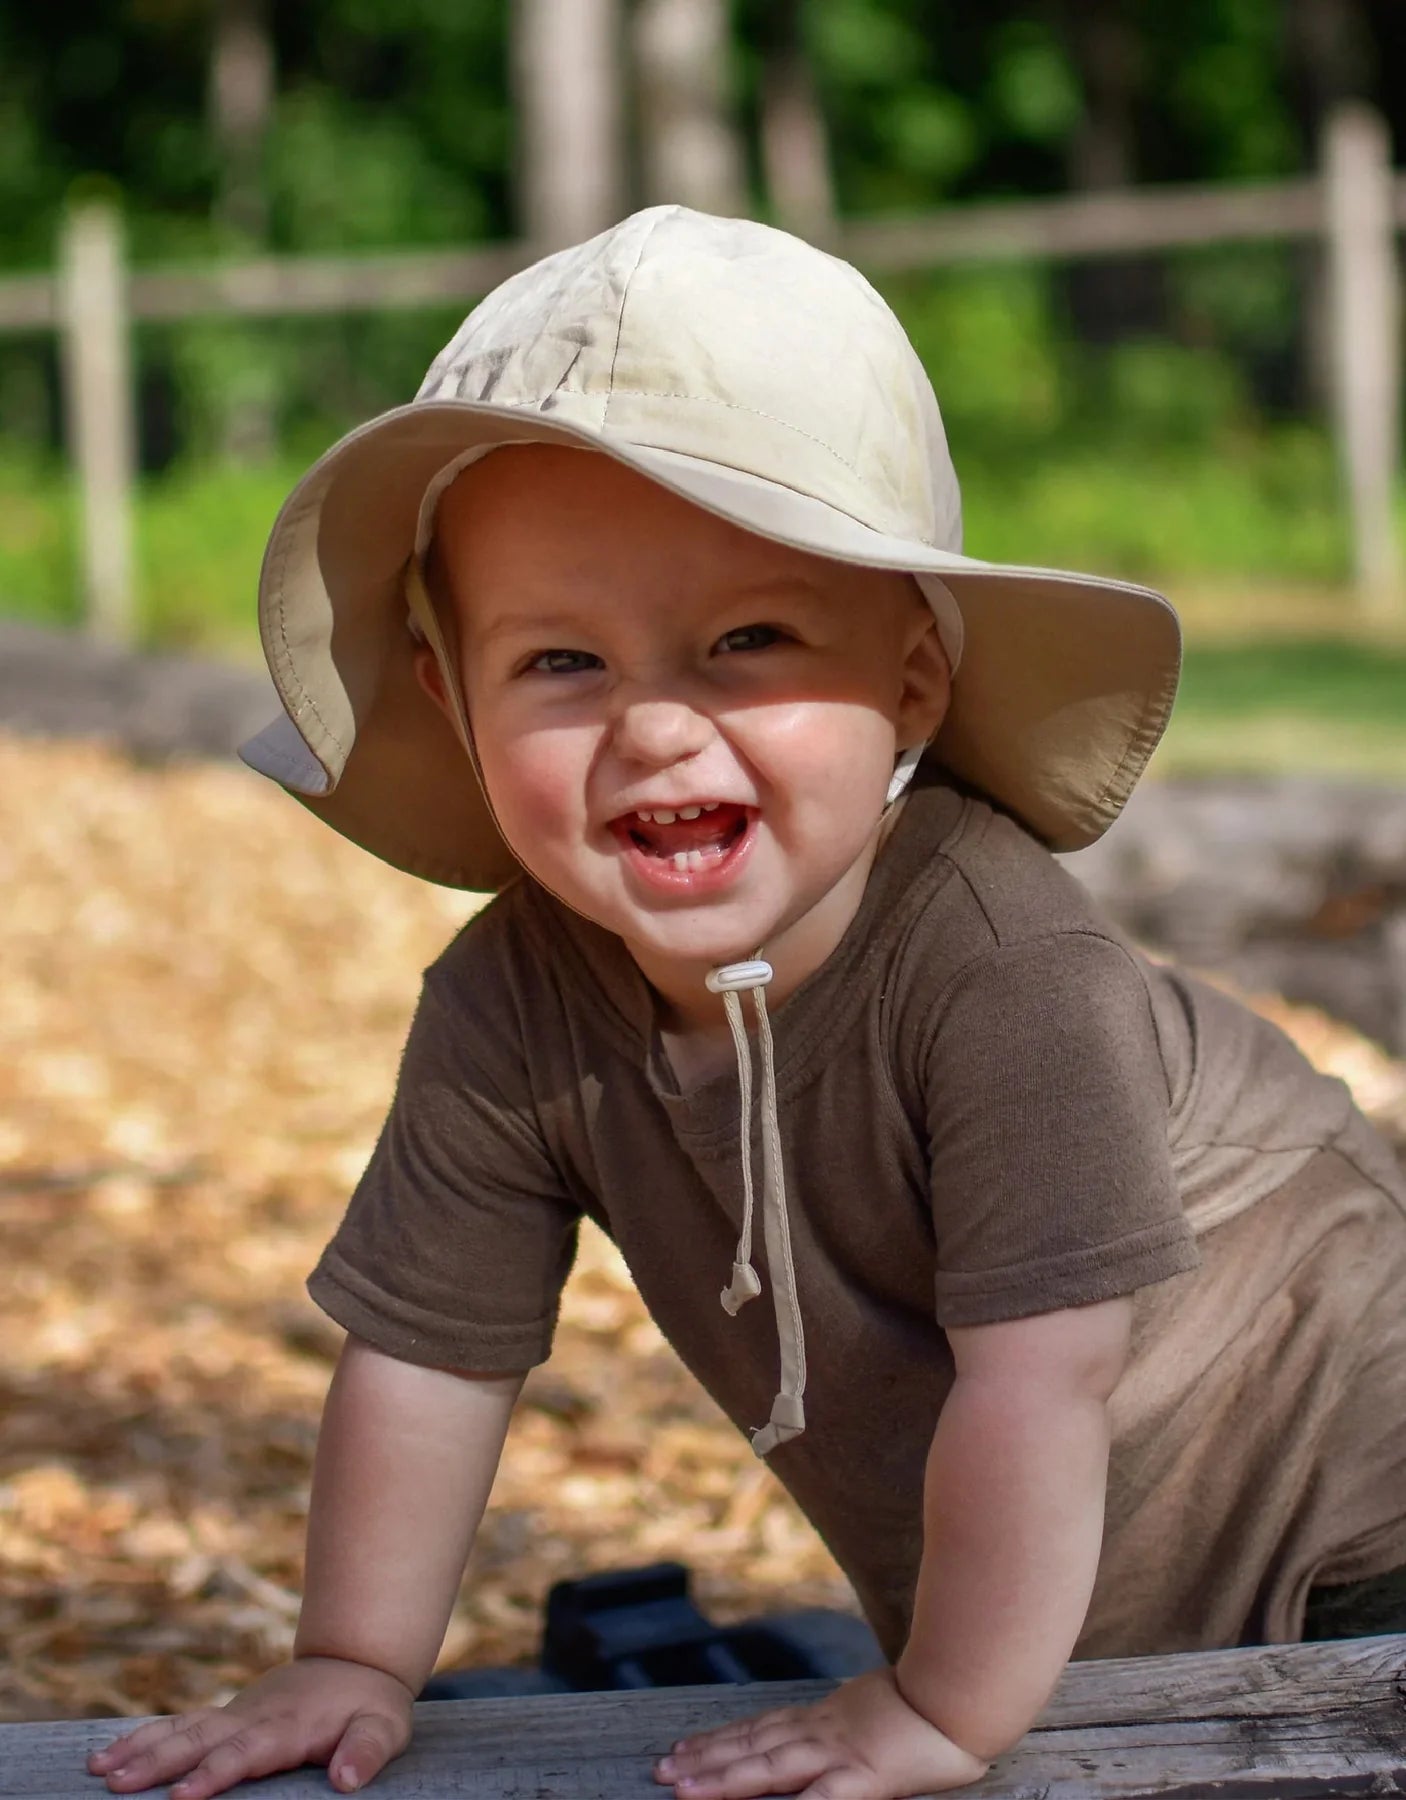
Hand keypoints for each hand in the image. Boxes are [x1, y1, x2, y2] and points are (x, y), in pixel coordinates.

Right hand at [86, 1655, 414, 1798]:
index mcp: (287, 1727)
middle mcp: (253, 1718)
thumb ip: (367, 1751)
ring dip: (140, 1748)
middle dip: (157, 1763)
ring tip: (98, 1767)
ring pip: (182, 1730)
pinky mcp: (226, 1717)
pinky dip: (146, 1736)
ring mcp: (235, 1714)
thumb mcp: (384, 1728)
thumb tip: (347, 1780)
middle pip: (199, 1740)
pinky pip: (180, 1725)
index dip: (214, 1774)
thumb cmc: (371, 1706)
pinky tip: (110, 1752)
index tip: (180, 1796)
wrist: (355, 1661)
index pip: (245, 1754)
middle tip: (114, 1782)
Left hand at [653, 1668, 990, 1799]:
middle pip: (752, 1746)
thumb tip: (842, 1732)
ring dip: (722, 1779)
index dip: (721, 1740)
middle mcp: (823, 1732)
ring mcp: (839, 1754)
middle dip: (705, 1762)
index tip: (684, 1749)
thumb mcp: (882, 1708)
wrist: (966, 1686)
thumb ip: (856, 1720)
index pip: (762, 1729)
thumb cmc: (938, 1699)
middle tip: (660, 1772)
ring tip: (682, 1787)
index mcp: (828, 1717)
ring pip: (767, 1768)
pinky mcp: (862, 1778)